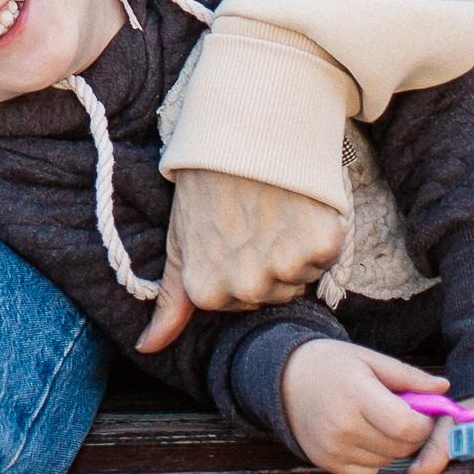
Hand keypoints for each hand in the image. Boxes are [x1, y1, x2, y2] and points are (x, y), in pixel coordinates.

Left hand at [137, 167, 345, 351]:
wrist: (242, 126)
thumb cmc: (205, 180)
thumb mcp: (179, 239)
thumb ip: (170, 301)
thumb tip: (148, 348)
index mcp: (209, 291)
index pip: (240, 303)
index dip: (240, 265)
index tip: (233, 233)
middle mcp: (247, 287)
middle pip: (273, 293)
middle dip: (268, 261)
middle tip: (255, 218)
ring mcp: (285, 268)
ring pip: (300, 278)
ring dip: (294, 249)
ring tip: (274, 209)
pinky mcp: (321, 246)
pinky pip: (326, 257)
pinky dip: (319, 233)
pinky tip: (298, 205)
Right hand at [280, 340, 448, 473]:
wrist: (285, 379)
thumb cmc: (332, 364)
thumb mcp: (369, 359)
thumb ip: (409, 377)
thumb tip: (444, 389)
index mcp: (355, 394)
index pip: (406, 426)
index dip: (424, 424)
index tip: (424, 413)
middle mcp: (343, 426)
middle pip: (401, 447)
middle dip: (414, 435)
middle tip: (404, 414)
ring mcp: (334, 449)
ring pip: (389, 462)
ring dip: (395, 447)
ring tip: (380, 421)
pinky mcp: (328, 465)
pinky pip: (370, 472)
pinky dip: (376, 458)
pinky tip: (365, 435)